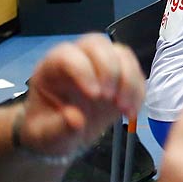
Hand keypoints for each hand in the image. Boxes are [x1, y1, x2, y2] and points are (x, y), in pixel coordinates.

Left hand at [16, 34, 144, 159]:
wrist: (62, 134)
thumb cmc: (46, 131)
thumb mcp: (44, 136)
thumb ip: (56, 129)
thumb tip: (75, 119)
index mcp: (52, 68)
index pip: (68, 55)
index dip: (83, 70)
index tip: (94, 96)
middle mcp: (77, 59)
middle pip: (98, 44)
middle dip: (110, 69)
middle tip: (111, 97)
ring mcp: (100, 66)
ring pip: (121, 53)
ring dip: (129, 79)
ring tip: (124, 107)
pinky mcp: (119, 76)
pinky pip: (135, 71)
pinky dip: (138, 91)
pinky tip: (131, 111)